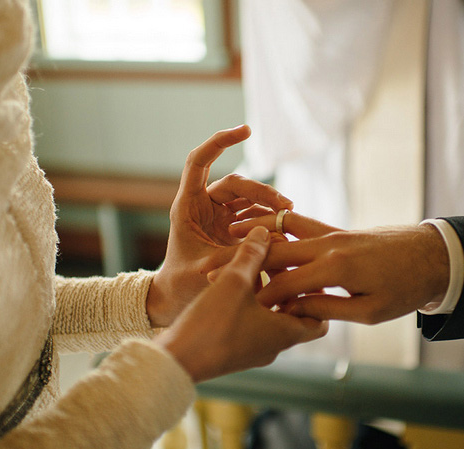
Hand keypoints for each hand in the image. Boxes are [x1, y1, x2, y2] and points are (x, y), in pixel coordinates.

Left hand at [146, 126, 293, 326]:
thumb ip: (237, 254)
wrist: (174, 302)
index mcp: (187, 206)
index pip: (199, 162)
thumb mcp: (208, 269)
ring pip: (248, 198)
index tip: (245, 131)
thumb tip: (273, 238)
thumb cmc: (181, 286)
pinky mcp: (230, 229)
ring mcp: (217, 216)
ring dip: (269, 204)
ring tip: (289, 216)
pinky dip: (268, 219)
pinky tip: (284, 230)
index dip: (220, 142)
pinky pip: (253, 215)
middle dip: (262, 191)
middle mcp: (202, 205)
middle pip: (236, 184)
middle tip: (286, 206)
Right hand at [154, 227, 327, 382]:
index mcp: (286, 333)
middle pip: (296, 315)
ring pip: (272, 318)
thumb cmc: (211, 325)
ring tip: (252, 269)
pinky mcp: (233, 350)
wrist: (175, 363)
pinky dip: (249, 305)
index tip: (304, 271)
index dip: (317, 293)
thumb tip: (265, 231)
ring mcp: (253, 351)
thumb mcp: (234, 282)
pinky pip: (252, 324)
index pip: (321, 318)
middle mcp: (274, 346)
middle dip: (290, 288)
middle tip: (279, 263)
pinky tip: (231, 286)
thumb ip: (252, 254)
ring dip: (266, 294)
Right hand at [229, 211, 449, 324]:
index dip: (259, 297)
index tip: (232, 306)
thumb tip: (294, 309)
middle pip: (275, 252)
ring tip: (227, 233)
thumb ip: (327, 307)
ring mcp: (332, 233)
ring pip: (283, 229)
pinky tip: (262, 224)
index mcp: (336, 270)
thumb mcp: (369, 312)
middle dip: (242, 261)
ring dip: (254, 232)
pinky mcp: (336, 229)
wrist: (433, 255)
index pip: (286, 284)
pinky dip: (277, 222)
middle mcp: (329, 246)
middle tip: (210, 268)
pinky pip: (300, 222)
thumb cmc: (405, 289)